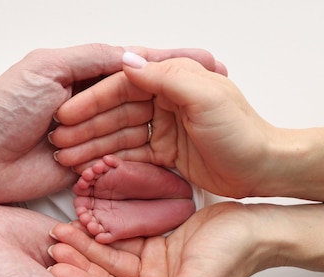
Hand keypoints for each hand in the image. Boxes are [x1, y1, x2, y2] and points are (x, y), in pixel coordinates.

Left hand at [0, 44, 225, 201]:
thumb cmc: (3, 109)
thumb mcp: (47, 68)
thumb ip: (92, 59)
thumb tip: (136, 57)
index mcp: (85, 72)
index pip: (141, 63)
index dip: (176, 62)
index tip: (213, 62)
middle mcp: (93, 102)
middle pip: (147, 96)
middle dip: (184, 93)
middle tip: (222, 93)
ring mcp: (92, 135)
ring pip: (139, 128)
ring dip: (171, 125)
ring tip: (209, 126)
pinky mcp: (88, 166)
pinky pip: (122, 160)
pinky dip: (146, 157)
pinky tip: (175, 156)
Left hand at [49, 202, 268, 276]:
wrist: (256, 228)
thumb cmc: (234, 254)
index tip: (58, 270)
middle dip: (80, 267)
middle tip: (53, 249)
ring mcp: (154, 276)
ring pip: (112, 265)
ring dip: (87, 250)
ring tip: (61, 232)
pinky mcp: (155, 255)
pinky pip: (123, 248)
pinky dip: (104, 237)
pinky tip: (84, 225)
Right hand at [51, 53, 276, 198]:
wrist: (264, 168)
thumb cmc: (241, 131)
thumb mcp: (204, 96)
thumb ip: (165, 77)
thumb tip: (126, 60)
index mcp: (174, 80)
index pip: (122, 86)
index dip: (92, 100)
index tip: (67, 115)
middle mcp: (166, 101)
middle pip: (116, 111)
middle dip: (86, 126)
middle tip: (59, 141)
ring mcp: (165, 128)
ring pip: (119, 134)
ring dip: (92, 145)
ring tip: (66, 157)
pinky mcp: (167, 153)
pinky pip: (131, 155)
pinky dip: (111, 161)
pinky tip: (90, 168)